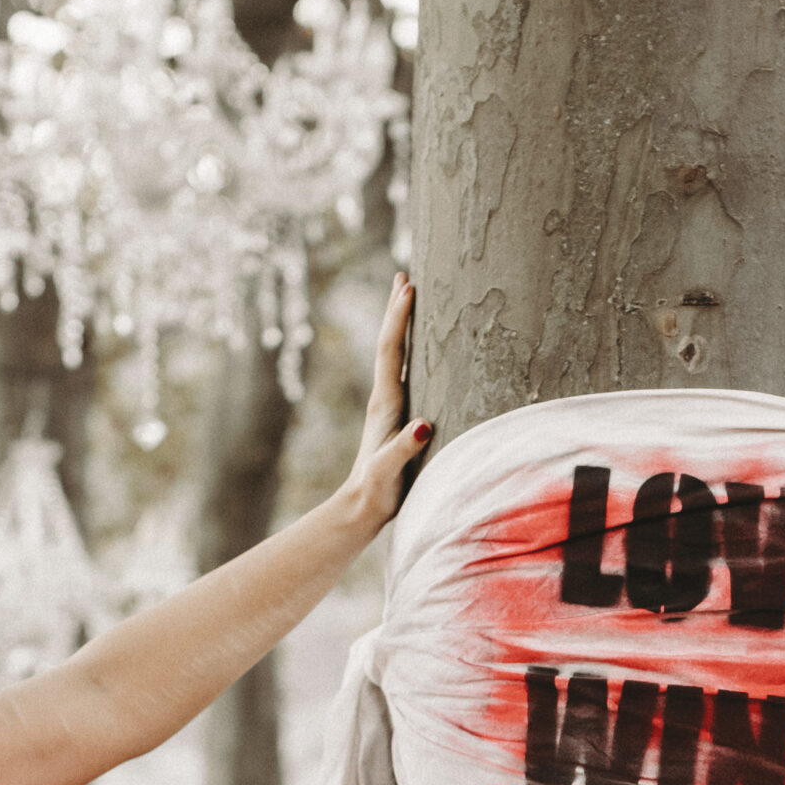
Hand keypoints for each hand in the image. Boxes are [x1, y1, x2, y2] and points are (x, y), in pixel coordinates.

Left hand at [334, 273, 431, 531]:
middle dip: (396, 309)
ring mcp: (390, 406)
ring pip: (396, 354)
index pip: (391, 350)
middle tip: (404, 274)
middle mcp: (385, 397)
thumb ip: (404, 447)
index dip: (398, 318)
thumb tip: (423, 423)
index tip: (408, 286)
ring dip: (401, 325)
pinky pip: (405, 372)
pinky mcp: (397, 417)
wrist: (361, 509)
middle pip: (390, 342)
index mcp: (385, 403)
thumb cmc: (377, 492)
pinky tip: (421, 350)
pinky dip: (411, 351)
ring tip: (409, 299)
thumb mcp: (389, 470)